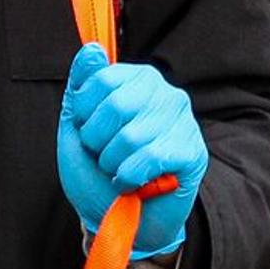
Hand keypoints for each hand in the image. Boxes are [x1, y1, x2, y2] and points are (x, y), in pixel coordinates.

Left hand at [59, 43, 204, 257]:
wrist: (119, 219)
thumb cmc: (97, 171)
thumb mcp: (76, 129)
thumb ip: (81, 88)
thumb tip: (92, 49)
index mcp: (137, 81)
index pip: (101, 80)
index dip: (84, 114)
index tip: (86, 132)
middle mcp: (165, 94)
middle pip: (117, 106)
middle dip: (97, 141)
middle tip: (103, 156)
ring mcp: (183, 122)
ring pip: (131, 137)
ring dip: (113, 164)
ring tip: (119, 170)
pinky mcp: (193, 152)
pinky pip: (151, 158)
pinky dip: (129, 177)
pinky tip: (133, 183)